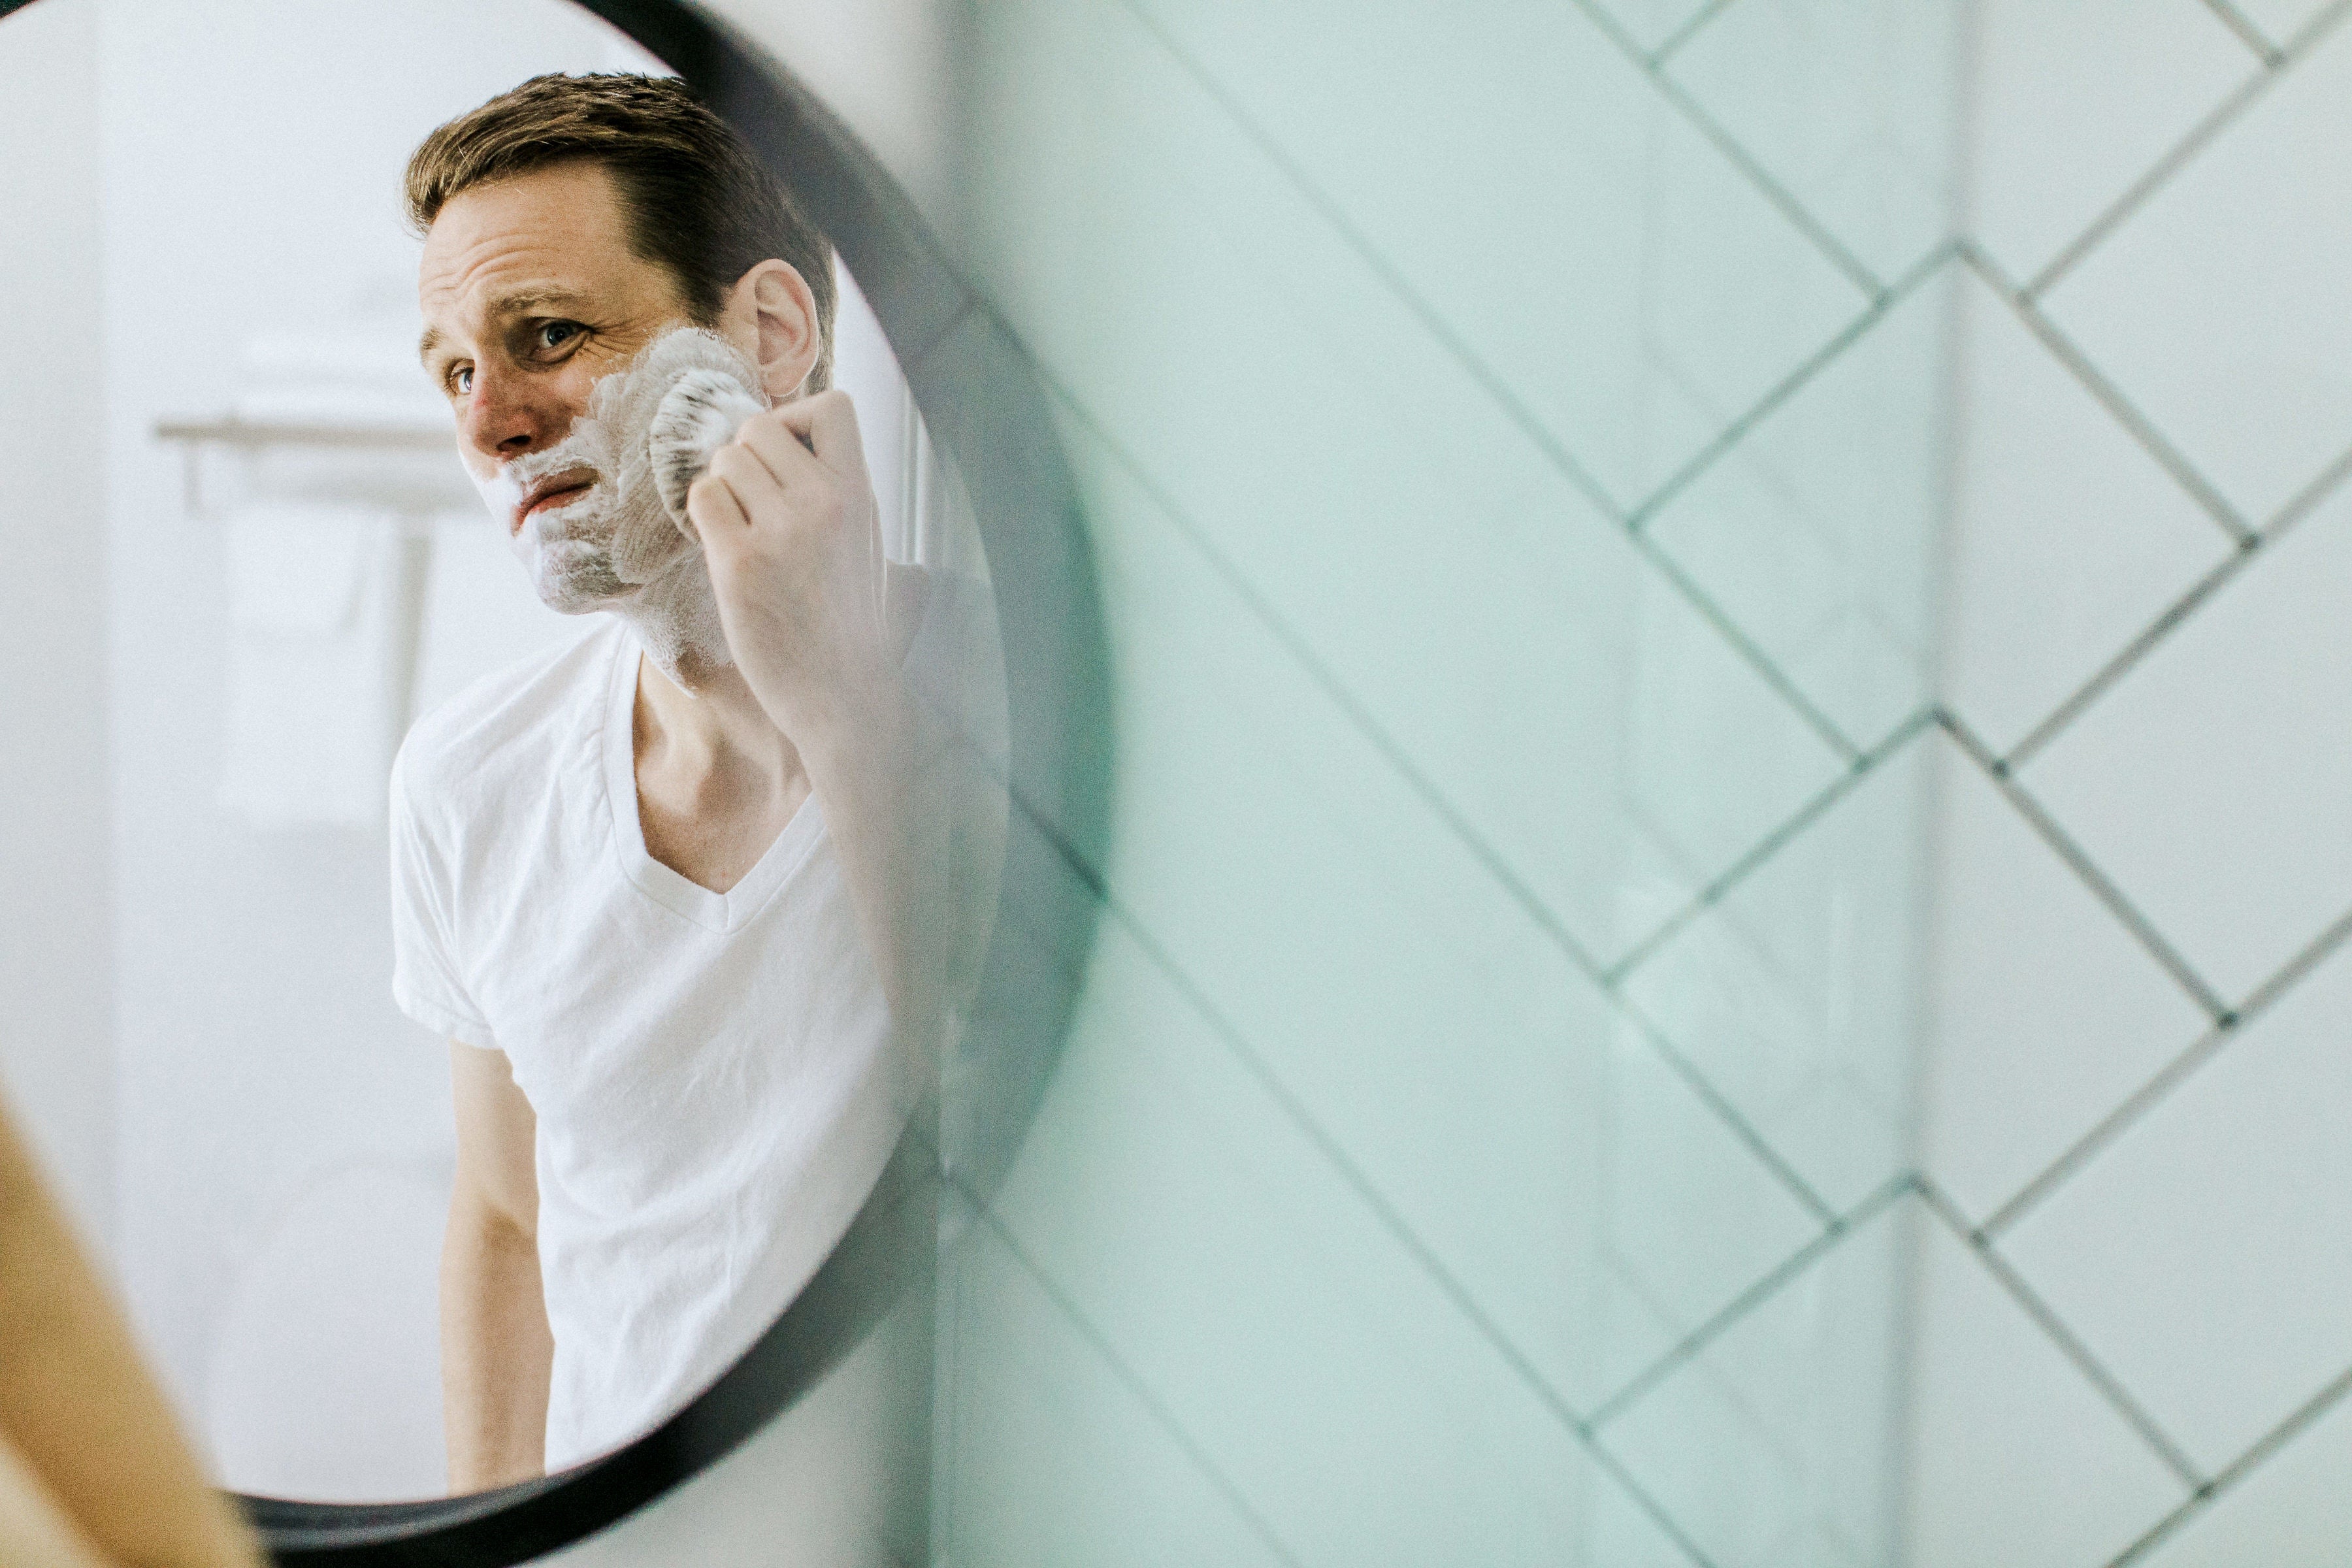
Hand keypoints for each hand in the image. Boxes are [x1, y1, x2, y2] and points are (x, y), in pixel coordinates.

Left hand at [682, 389, 900, 745]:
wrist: (841, 694)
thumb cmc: (849, 622)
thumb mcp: (865, 541)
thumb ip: (836, 489)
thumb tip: (785, 437)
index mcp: (861, 495)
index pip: (833, 405)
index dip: (798, 418)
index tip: (790, 456)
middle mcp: (824, 502)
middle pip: (759, 426)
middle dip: (747, 458)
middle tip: (754, 504)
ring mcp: (781, 531)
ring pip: (725, 460)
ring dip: (724, 488)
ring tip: (743, 531)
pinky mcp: (739, 563)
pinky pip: (703, 498)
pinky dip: (705, 516)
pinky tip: (726, 548)